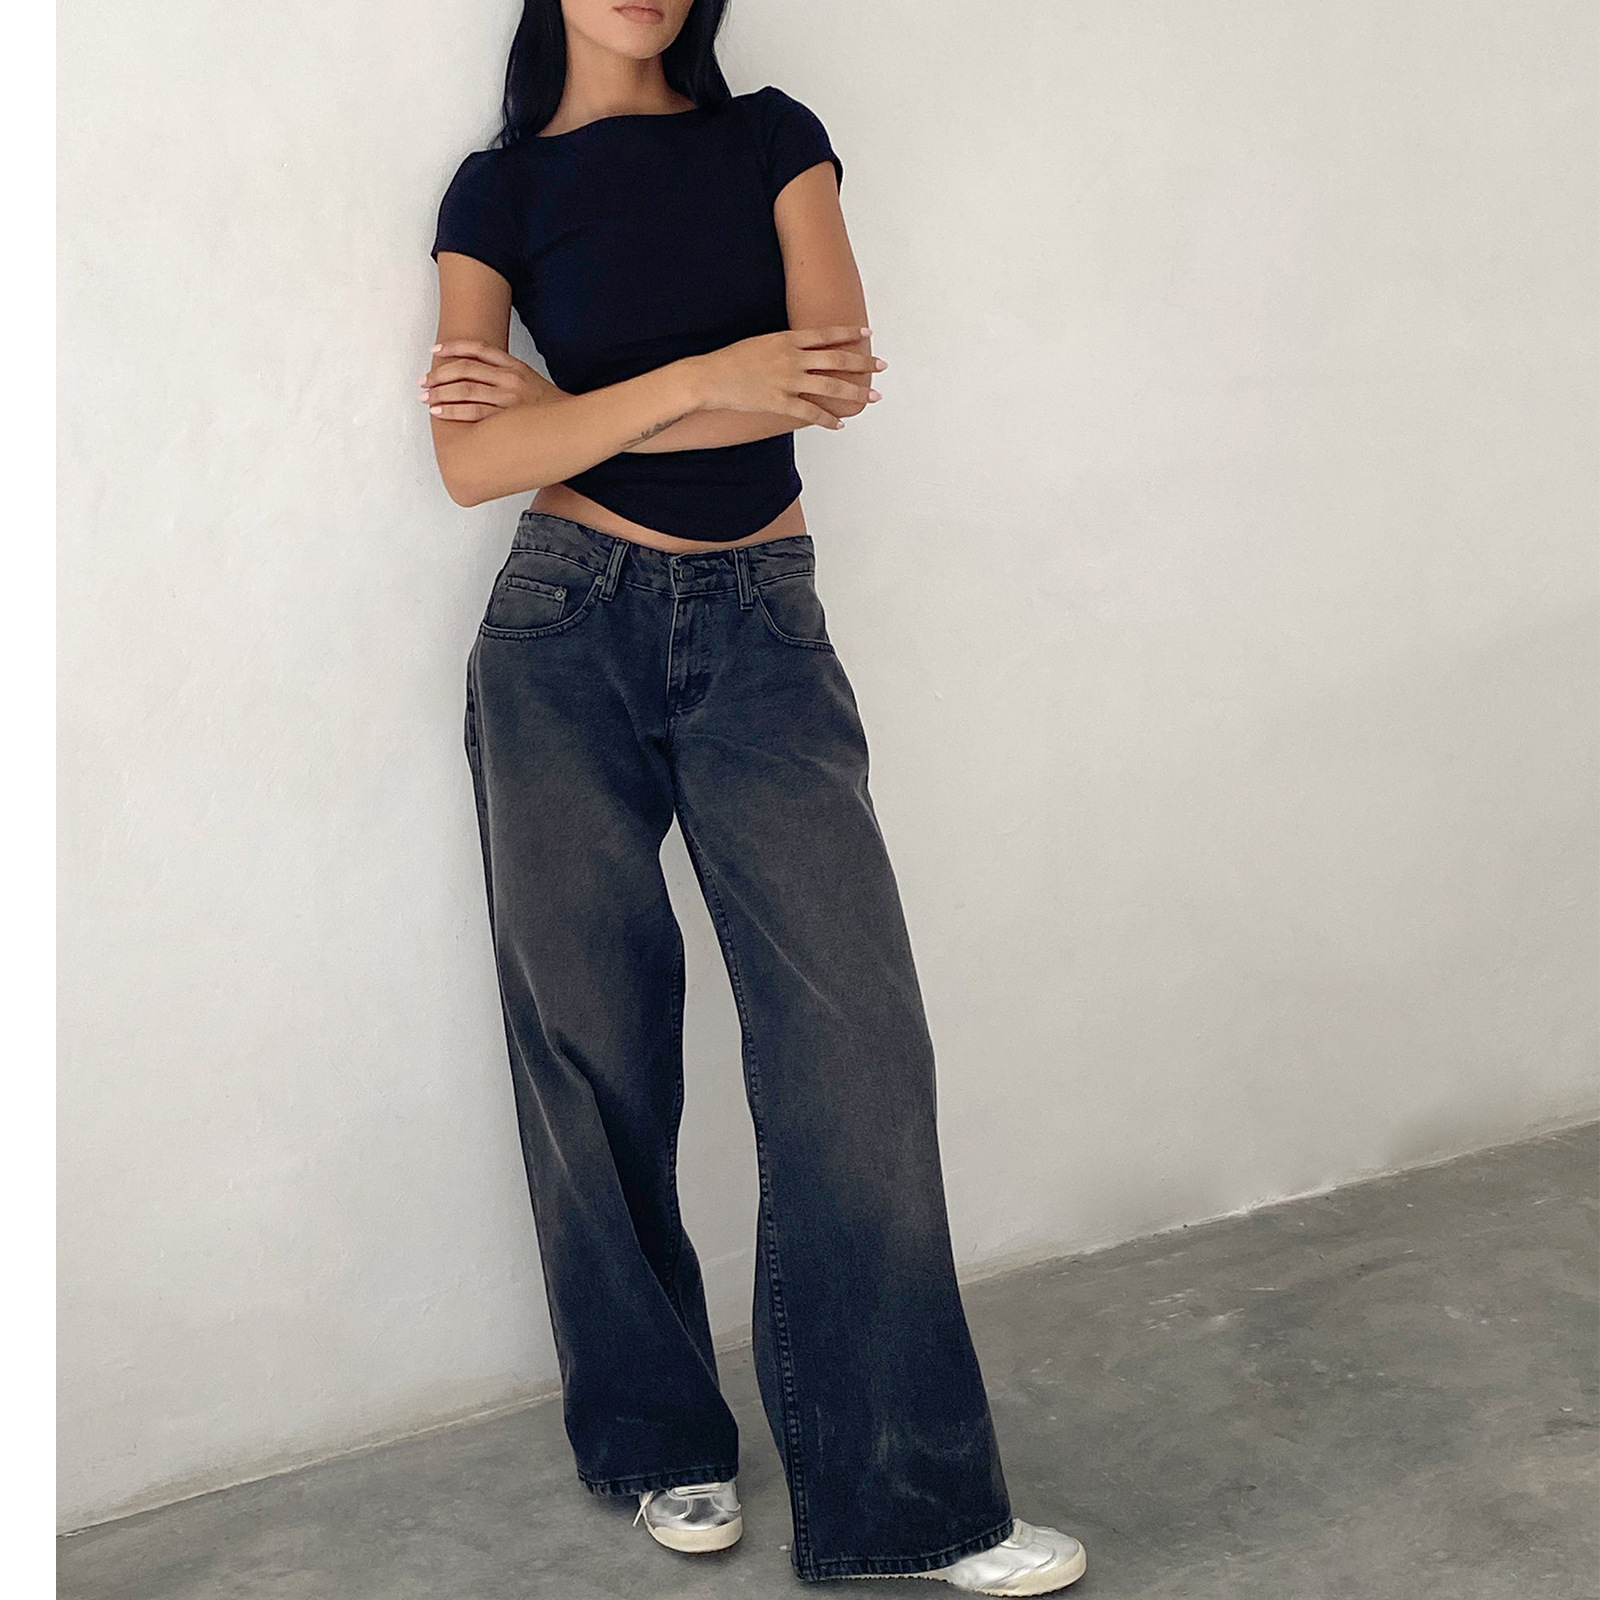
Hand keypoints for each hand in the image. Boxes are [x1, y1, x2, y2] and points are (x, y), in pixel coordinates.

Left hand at [420, 341, 558, 421]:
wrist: (575, 425)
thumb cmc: (550, 408)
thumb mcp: (532, 381)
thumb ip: (508, 375)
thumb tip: (480, 376)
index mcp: (515, 366)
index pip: (479, 349)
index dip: (454, 347)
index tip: (435, 351)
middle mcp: (510, 378)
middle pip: (465, 369)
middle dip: (439, 374)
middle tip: (423, 381)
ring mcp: (509, 398)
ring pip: (465, 390)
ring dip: (440, 393)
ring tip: (425, 398)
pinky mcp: (507, 418)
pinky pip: (474, 412)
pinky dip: (453, 411)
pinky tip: (439, 412)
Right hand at [686, 326, 885, 430]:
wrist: (710, 378)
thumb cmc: (732, 360)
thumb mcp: (762, 342)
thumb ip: (786, 346)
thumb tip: (805, 352)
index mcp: (787, 340)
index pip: (826, 335)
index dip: (849, 335)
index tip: (868, 336)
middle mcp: (792, 359)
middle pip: (836, 360)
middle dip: (862, 363)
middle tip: (881, 366)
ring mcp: (787, 381)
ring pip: (830, 386)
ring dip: (854, 392)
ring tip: (871, 397)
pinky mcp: (780, 403)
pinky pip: (810, 412)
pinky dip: (827, 419)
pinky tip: (840, 424)